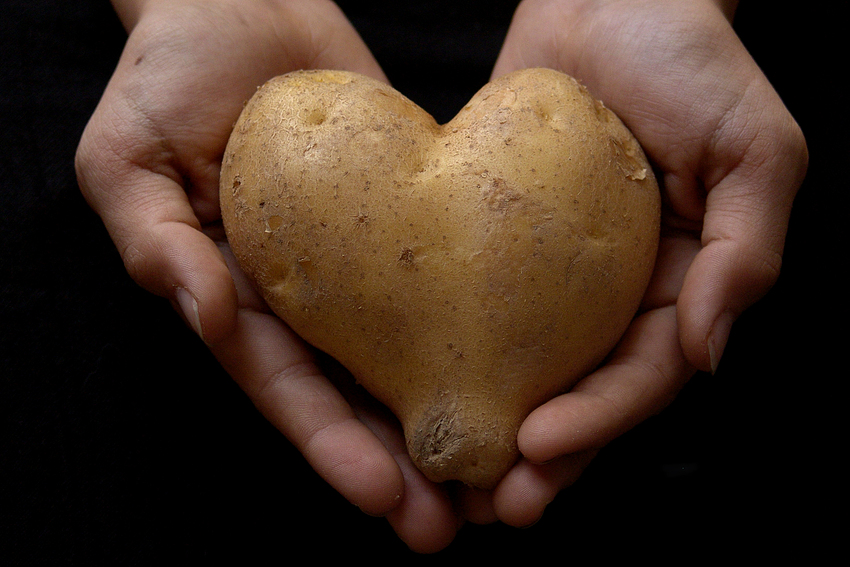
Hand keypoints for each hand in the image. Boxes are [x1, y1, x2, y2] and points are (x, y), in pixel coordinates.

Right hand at [75, 0, 458, 551]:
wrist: (241, 4)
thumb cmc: (168, 77)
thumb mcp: (129, 156)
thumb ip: (154, 239)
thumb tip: (204, 313)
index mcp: (234, 296)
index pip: (284, 387)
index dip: (330, 444)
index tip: (382, 495)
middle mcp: (301, 296)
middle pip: (351, 393)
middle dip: (397, 461)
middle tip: (449, 524)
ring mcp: (355, 262)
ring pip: (404, 352)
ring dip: (444, 414)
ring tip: (499, 479)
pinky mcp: (403, 218)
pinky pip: (440, 277)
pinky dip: (472, 327)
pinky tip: (520, 367)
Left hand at [455, 0, 807, 526]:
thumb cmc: (692, 62)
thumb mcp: (754, 147)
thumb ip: (745, 251)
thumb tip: (710, 352)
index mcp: (681, 286)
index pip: (643, 376)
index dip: (598, 421)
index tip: (541, 449)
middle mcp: (616, 294)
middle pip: (580, 393)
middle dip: (542, 455)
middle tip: (491, 506)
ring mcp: (554, 275)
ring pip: (524, 368)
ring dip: (491, 426)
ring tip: (446, 481)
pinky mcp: (497, 243)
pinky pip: (475, 305)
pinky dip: (452, 353)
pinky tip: (412, 392)